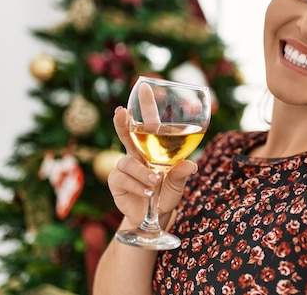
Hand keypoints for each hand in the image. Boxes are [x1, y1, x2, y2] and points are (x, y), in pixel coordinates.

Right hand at [107, 106, 196, 227]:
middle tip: (120, 111)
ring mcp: (124, 167)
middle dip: (122, 122)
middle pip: (126, 134)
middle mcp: (136, 154)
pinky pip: (123, 178)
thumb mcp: (178, 185)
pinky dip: (138, 185)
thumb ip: (181, 174)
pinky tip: (147, 192)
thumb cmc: (166, 195)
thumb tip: (191, 164)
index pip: (148, 124)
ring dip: (143, 172)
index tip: (144, 87)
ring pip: (128, 162)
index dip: (145, 106)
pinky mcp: (115, 181)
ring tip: (155, 183)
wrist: (153, 218)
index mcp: (152, 149)